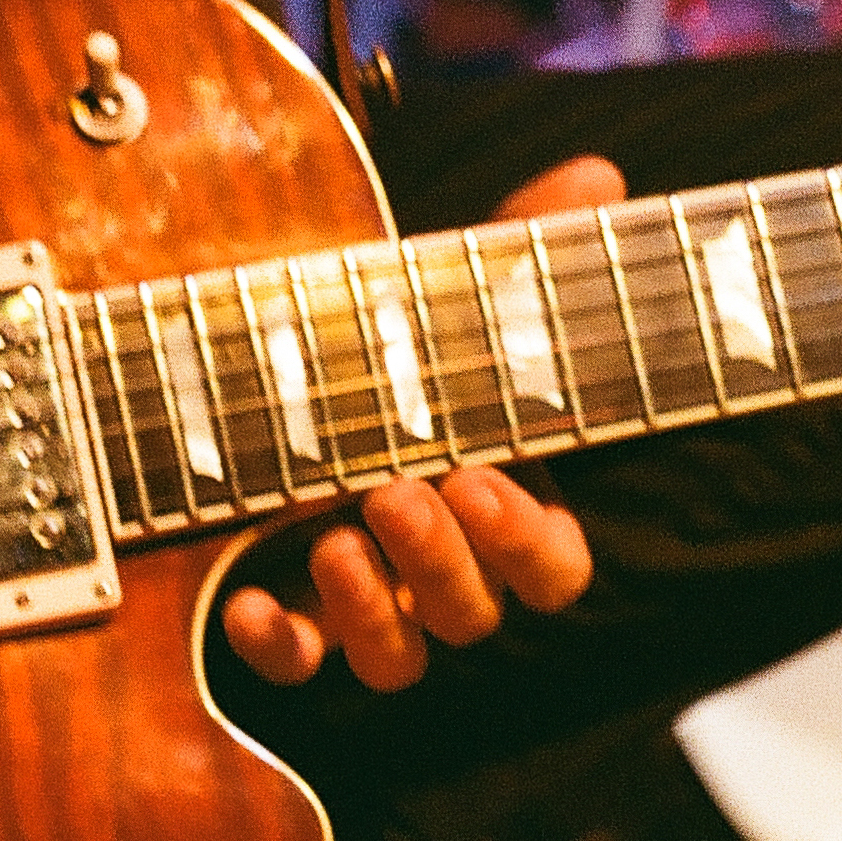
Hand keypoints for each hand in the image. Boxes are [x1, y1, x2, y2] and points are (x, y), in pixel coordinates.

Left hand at [220, 158, 622, 692]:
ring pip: (397, 658)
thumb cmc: (383, 337)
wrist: (259, 365)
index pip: (552, 571)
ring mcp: (367, 605)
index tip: (482, 479)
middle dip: (442, 559)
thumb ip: (521, 248)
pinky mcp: (290, 619)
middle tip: (398, 490)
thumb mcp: (441, 287)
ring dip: (373, 611)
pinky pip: (292, 664)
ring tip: (336, 538)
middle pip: (474, 615)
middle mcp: (441, 572)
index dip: (527, 544)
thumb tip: (598, 176)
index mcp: (500, 512)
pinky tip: (242, 605)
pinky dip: (272, 643)